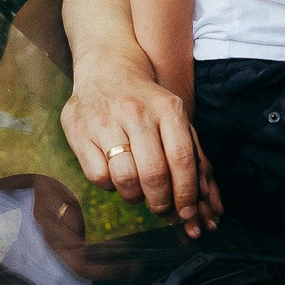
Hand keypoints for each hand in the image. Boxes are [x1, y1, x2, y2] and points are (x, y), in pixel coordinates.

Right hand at [61, 62, 220, 237]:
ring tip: (139, 192)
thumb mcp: (176, 119)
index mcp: (167, 108)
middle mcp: (136, 112)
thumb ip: (194, 157)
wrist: (106, 71)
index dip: (185, 193)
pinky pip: (98, 176)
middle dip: (161, 202)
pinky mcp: (78, 131)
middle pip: (153, 173)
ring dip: (135, 196)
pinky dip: (110, 186)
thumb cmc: (148, 103)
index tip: (186, 213)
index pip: (181, 159)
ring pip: (125, 179)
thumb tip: (205, 199)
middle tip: (162, 208)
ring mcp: (105, 121)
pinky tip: (116, 176)